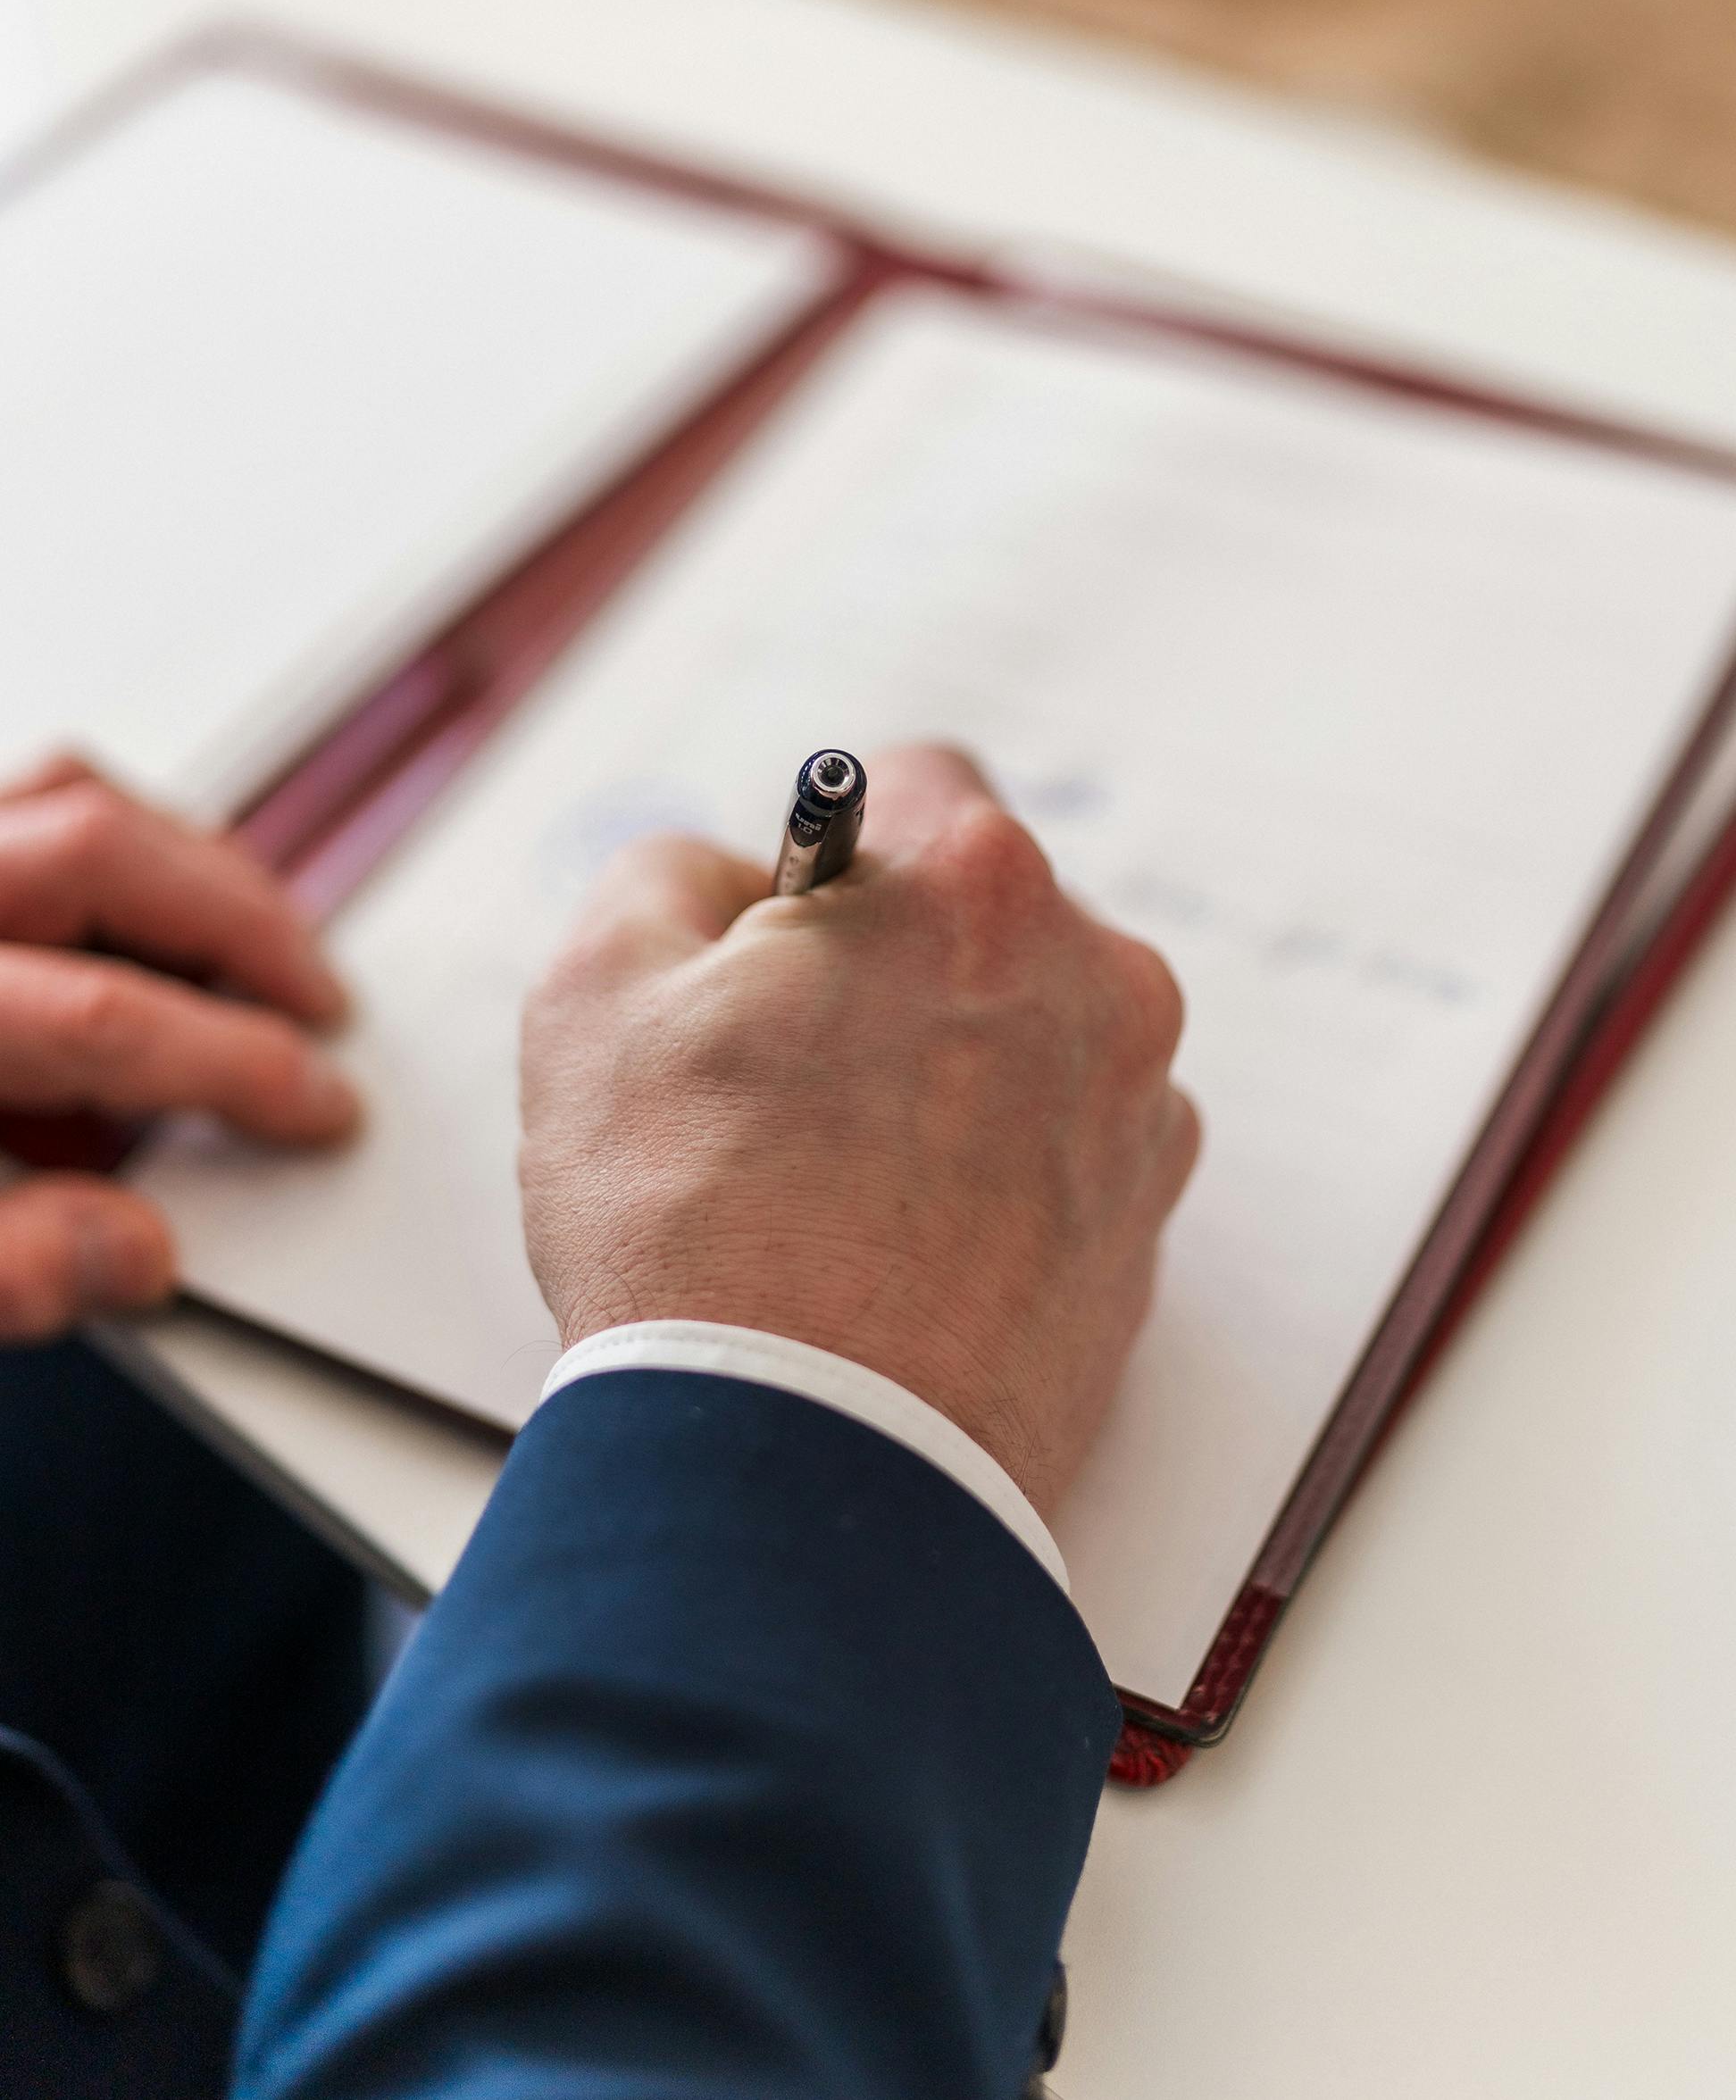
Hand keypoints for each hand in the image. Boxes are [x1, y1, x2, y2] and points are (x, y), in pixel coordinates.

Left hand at [0, 757, 358, 1340]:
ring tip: (260, 942)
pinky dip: (113, 847)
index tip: (318, 1108)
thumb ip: (8, 1270)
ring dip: (184, 866)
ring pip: (68, 798)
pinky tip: (152, 917)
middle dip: (242, 925)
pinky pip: (29, 803)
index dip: (237, 1068)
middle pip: (96, 851)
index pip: (106, 1018)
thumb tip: (139, 1254)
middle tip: (318, 1001)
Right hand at [520, 746, 1197, 1519]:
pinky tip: (894, 1246)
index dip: (821, 854)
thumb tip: (731, 880)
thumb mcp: (598, 989)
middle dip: (886, 968)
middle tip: (783, 1075)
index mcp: (979, 888)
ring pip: (1020, 1037)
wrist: (803, 1475)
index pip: (912, 784)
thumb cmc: (695, 1232)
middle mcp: (1098, 985)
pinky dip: (987, 1174)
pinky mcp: (1142, 1237)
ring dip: (942, 1071)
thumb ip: (667, 874)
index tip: (779, 933)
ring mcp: (1136, 1118)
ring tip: (834, 1181)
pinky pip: (1056, 1152)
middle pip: (977, 919)